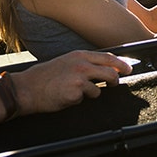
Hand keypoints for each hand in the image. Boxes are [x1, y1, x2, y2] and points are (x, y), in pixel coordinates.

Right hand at [13, 51, 131, 114]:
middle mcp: (82, 65)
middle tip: (114, 85)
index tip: (128, 69)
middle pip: (111, 72)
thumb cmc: (46, 76)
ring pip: (99, 89)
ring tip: (75, 91)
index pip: (108, 57)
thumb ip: (84, 62)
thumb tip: (103, 68)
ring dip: (92, 93)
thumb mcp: (67, 61)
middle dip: (115, 81)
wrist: (28, 88)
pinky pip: (85, 99)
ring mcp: (79, 79)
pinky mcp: (75, 93)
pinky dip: (78, 100)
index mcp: (80, 55)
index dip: (121, 64)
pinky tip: (66, 96)